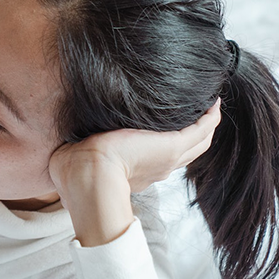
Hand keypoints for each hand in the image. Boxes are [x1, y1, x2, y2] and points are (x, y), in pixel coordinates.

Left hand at [49, 100, 220, 193]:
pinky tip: (213, 99)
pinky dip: (210, 115)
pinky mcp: (172, 145)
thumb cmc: (73, 174)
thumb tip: (66, 140)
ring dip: (206, 123)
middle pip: (187, 151)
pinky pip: (202, 128)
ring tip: (210, 104)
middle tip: (201, 112)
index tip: (165, 131)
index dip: (165, 145)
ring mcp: (168, 158)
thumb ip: (77, 148)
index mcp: (136, 173)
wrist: (87, 179)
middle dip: (195, 132)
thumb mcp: (77, 158)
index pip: (157, 159)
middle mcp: (157, 168)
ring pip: (199, 141)